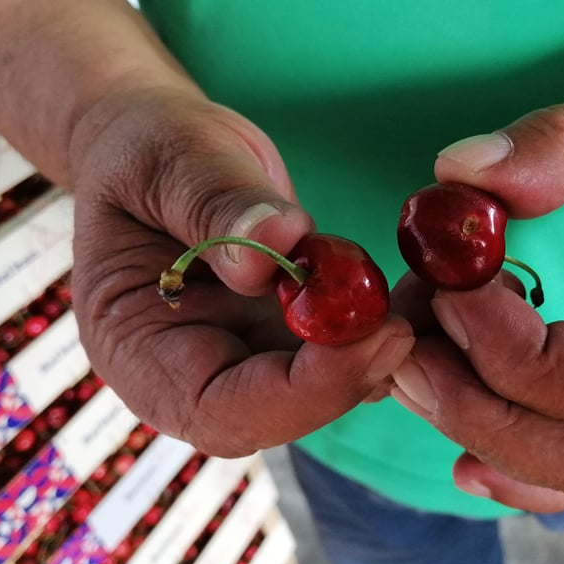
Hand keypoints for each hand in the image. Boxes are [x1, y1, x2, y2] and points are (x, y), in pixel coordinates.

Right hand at [68, 88, 412, 454]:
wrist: (166, 152)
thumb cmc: (149, 150)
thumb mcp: (169, 157)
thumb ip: (213, 200)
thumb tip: (277, 243)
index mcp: (138, 348)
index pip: (220, 410)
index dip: (303, 392)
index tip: (371, 334)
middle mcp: (193, 371)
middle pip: (283, 413)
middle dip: (353, 376)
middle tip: (410, 319)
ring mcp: (245, 357)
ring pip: (324, 389)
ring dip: (381, 353)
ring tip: (425, 293)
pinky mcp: (287, 336)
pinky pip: (342, 352)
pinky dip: (385, 325)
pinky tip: (418, 287)